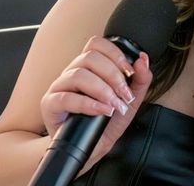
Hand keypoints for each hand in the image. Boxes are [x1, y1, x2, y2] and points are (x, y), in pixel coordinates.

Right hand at [40, 36, 152, 169]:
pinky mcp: (50, 104)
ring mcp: (59, 87)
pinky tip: (103, 111)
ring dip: (102, 89)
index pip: (96, 44)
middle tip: (124, 93)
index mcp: (89, 68)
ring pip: (77, 75)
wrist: (93, 148)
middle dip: (112, 74)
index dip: (114, 53)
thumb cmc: (108, 122)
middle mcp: (72, 73)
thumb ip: (140, 79)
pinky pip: (66, 98)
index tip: (129, 70)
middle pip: (89, 57)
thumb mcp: (130, 101)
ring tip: (114, 104)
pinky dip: (88, 104)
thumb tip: (142, 58)